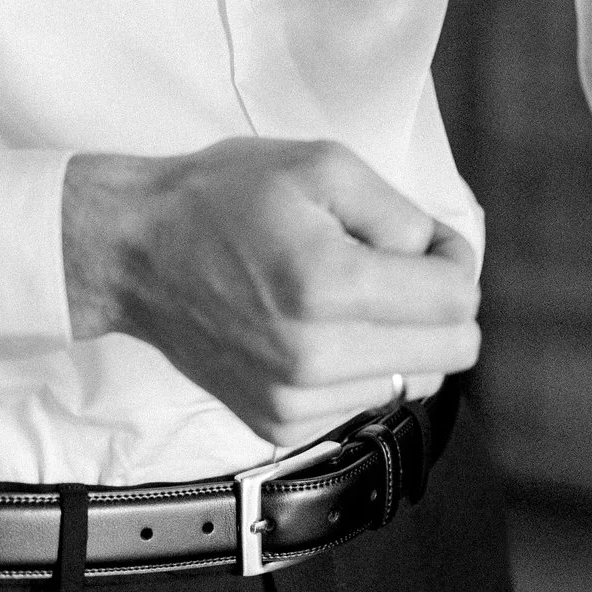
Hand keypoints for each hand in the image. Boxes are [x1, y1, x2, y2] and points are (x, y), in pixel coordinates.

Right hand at [62, 139, 480, 447]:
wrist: (135, 253)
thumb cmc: (227, 198)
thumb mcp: (324, 166)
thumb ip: (401, 214)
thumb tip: (442, 261)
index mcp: (330, 286)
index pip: (456, 301)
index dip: (454, 260)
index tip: (423, 242)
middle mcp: (314, 358)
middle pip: (451, 353)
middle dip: (441, 304)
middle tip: (397, 267)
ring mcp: (293, 402)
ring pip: (415, 383)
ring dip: (404, 339)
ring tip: (353, 297)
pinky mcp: (276, 425)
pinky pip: (365, 402)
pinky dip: (362, 367)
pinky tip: (323, 330)